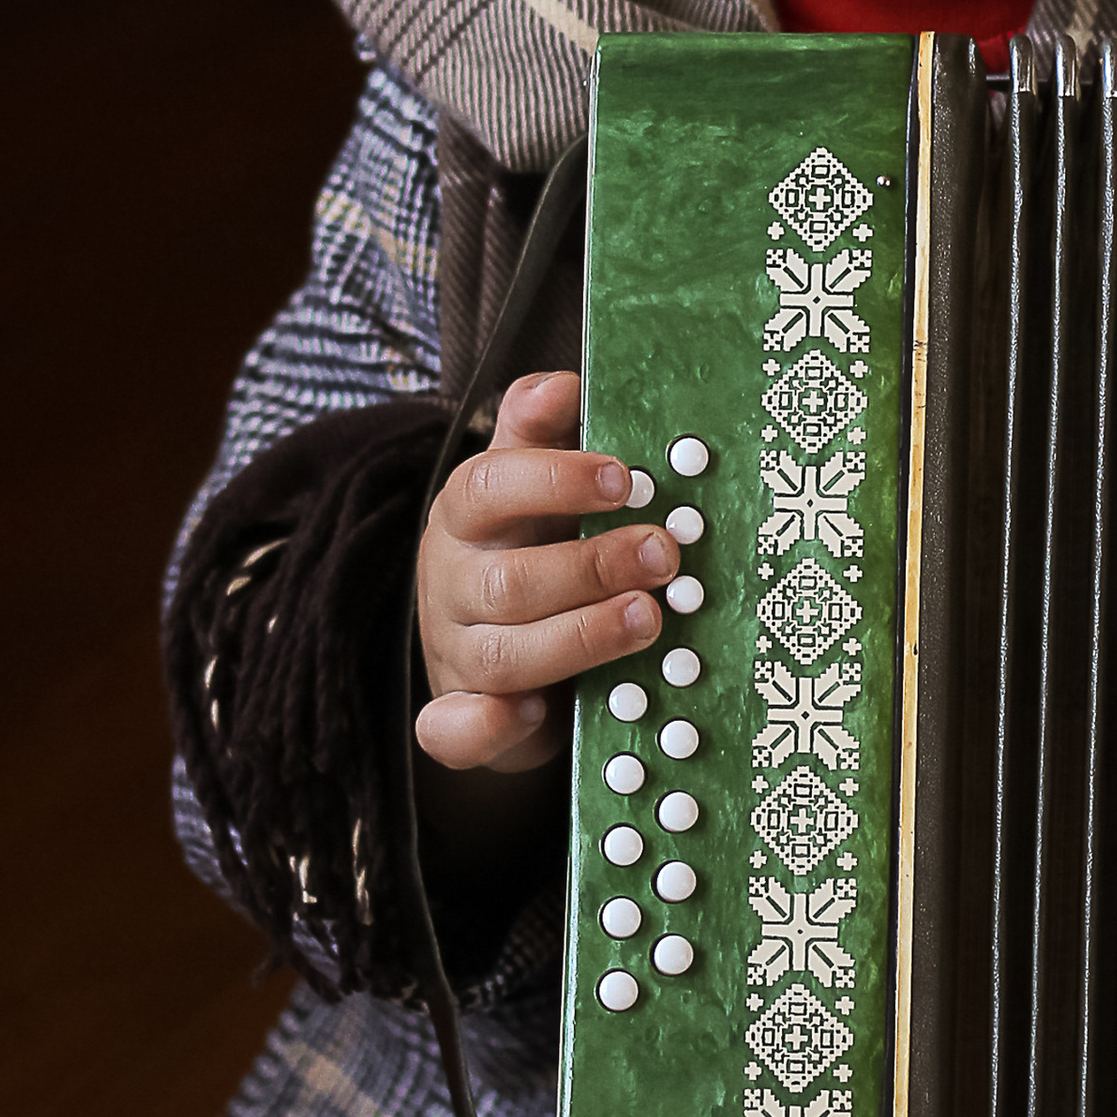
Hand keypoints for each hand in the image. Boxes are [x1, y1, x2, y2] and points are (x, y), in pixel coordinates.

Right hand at [414, 369, 675, 773]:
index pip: (489, 485)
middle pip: (508, 579)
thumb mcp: (529, 479)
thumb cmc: (527, 544)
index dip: (556, 481)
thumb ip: (541, 430)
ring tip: (650, 620)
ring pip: (501, 657)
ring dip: (579, 639)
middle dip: (592, 568)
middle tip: (665, 556)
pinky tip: (539, 714)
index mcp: (466, 514)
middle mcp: (451, 582)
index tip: (627, 480)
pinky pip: (453, 732)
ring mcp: (453, 652)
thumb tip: (562, 383)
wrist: (485, 645)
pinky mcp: (458, 716)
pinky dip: (490, 728)